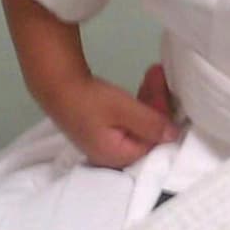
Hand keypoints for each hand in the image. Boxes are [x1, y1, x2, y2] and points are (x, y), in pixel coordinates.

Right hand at [46, 64, 179, 169]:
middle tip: (159, 74)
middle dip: (156, 103)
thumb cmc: (89, 100)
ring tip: (154, 73)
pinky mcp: (101, 129)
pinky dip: (136, 103)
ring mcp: (106, 142)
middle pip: (145, 132)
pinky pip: (127, 119)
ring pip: (137, 123)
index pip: (152, 142)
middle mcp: (112, 154)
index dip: (164, 117)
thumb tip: (174, 135)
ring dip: (148, 98)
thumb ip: (151, 123)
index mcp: (117, 156)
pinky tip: (144, 83)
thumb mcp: (124, 109)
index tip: (169, 92)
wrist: (54, 84)